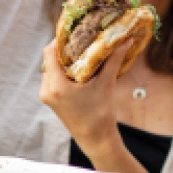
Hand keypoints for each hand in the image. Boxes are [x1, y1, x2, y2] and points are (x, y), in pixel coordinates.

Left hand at [39, 39, 130, 159]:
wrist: (96, 140)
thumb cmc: (101, 114)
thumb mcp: (107, 84)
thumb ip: (114, 59)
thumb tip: (126, 38)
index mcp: (57, 86)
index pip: (49, 52)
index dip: (60, 39)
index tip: (74, 32)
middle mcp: (47, 90)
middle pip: (49, 59)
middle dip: (64, 49)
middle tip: (80, 39)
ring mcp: (46, 95)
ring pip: (50, 68)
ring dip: (62, 60)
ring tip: (79, 51)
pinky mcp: (50, 99)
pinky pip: (51, 77)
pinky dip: (62, 70)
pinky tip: (76, 67)